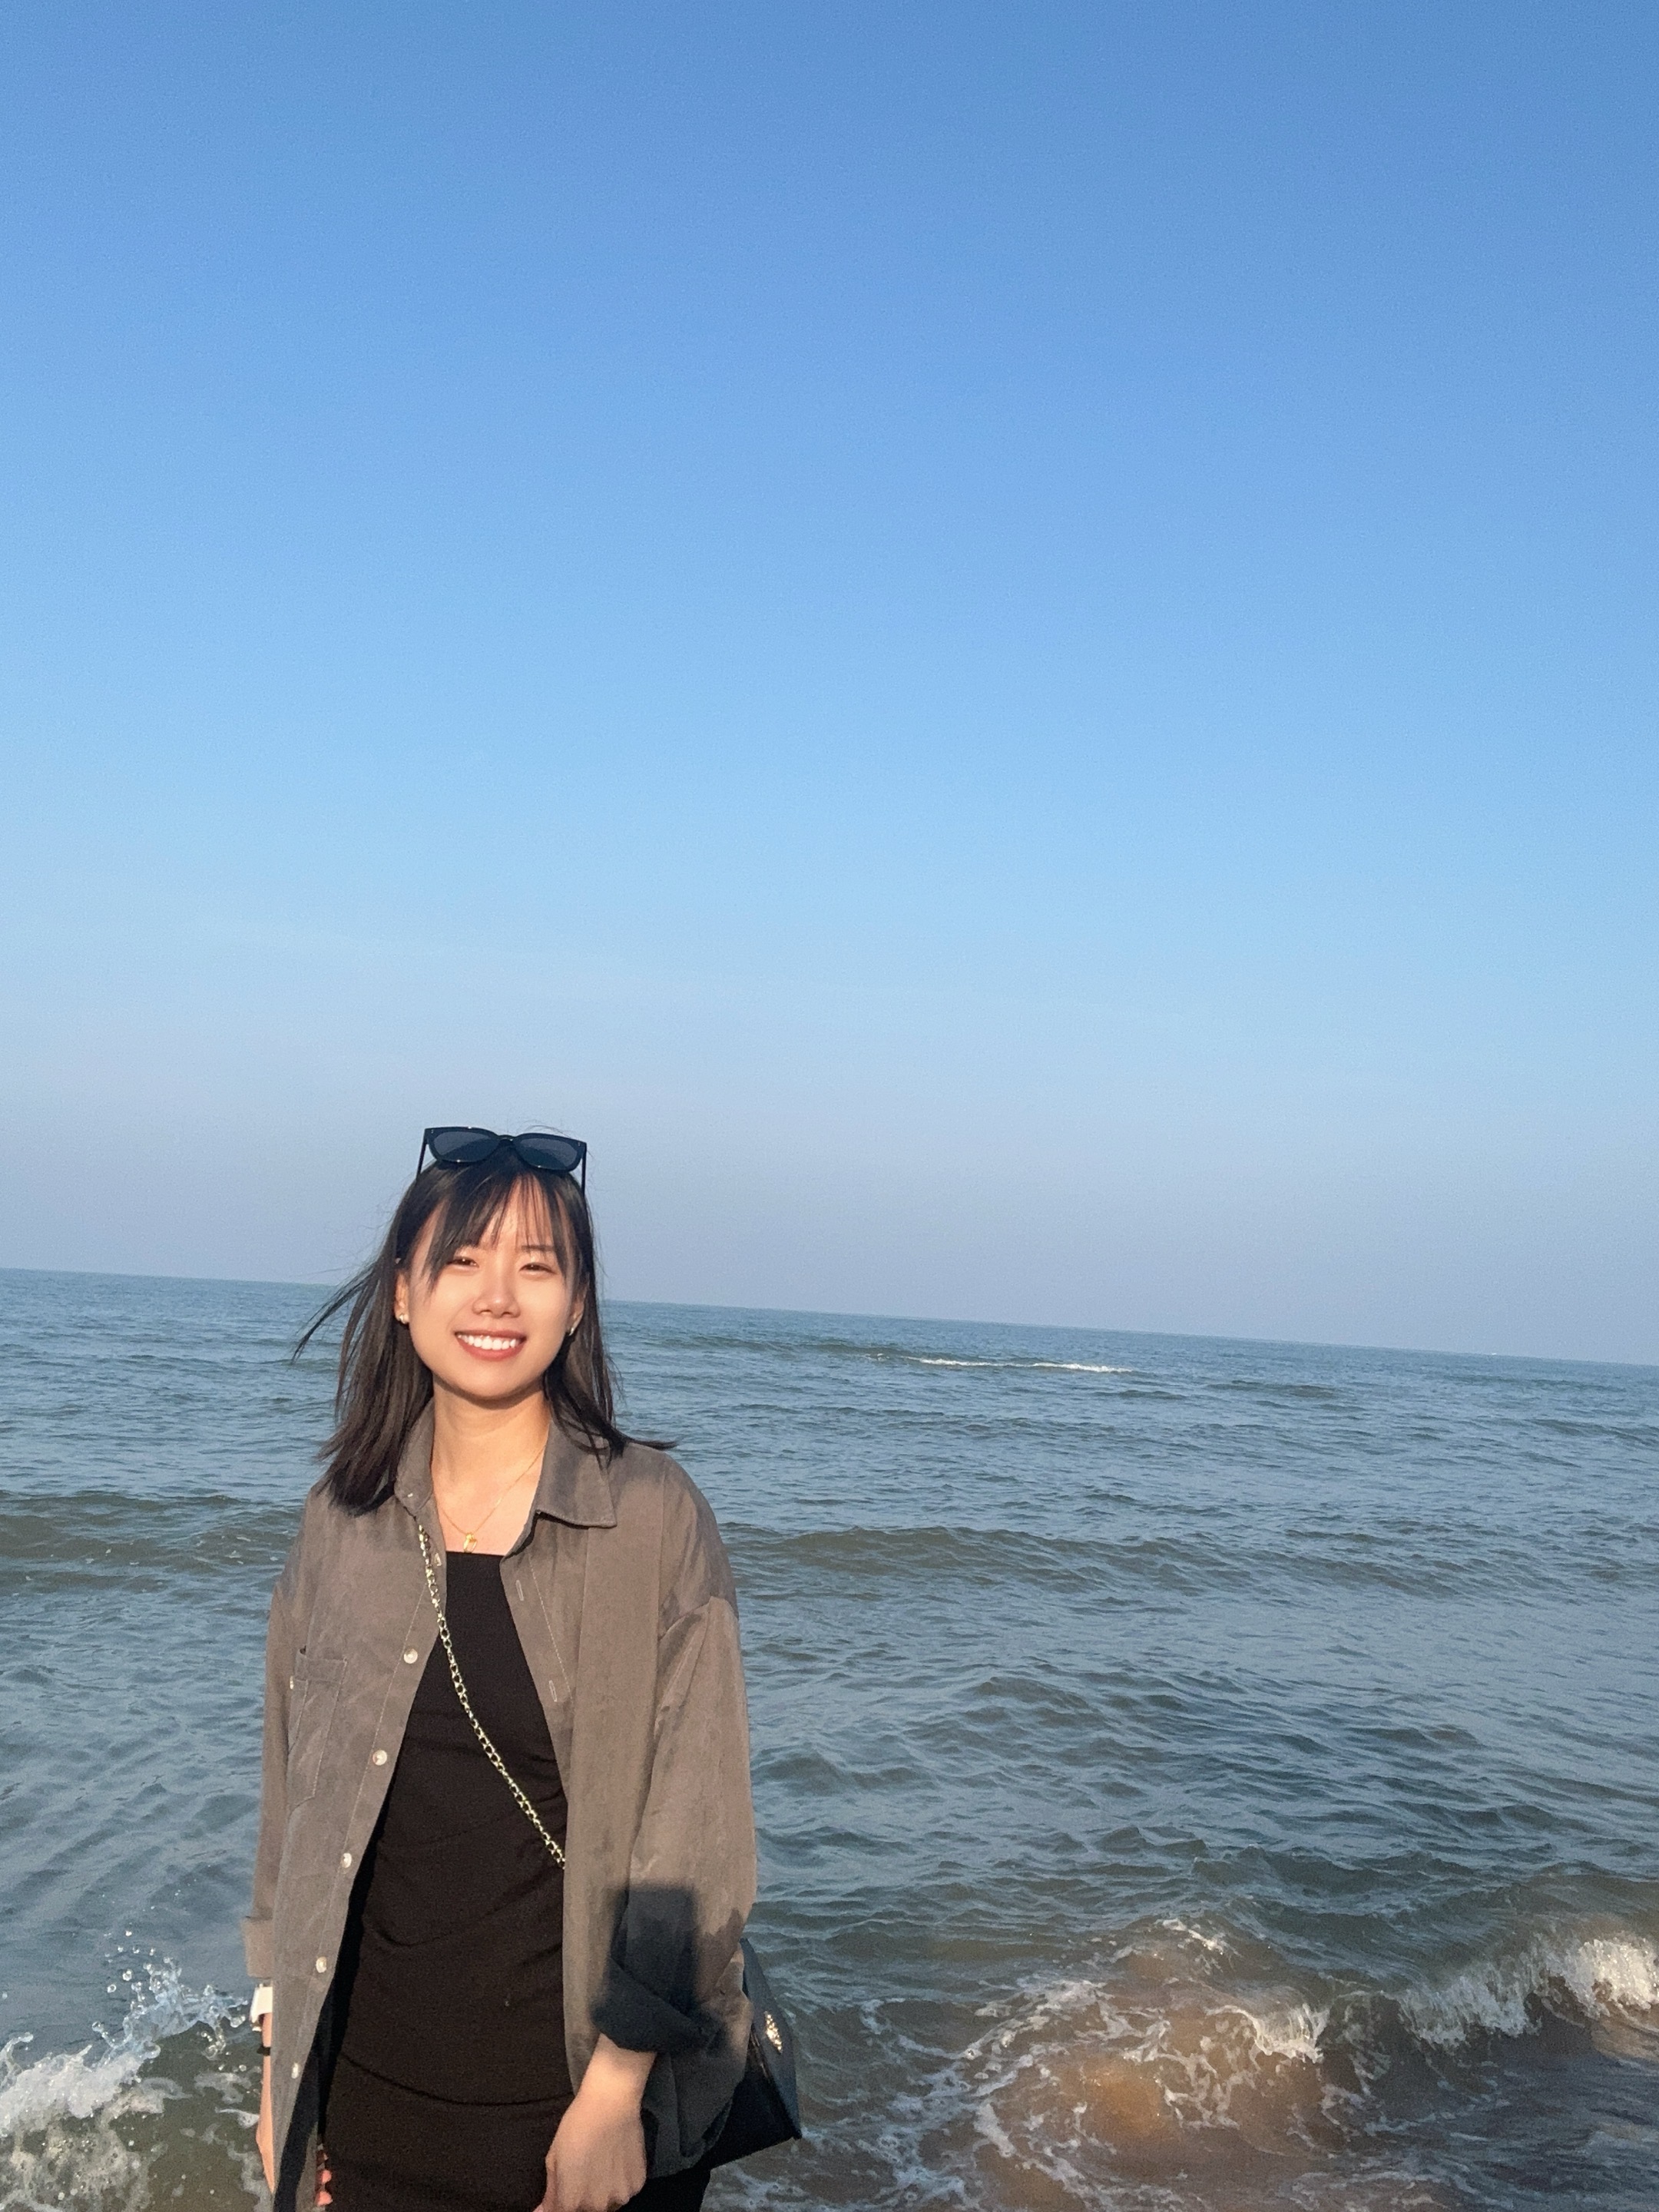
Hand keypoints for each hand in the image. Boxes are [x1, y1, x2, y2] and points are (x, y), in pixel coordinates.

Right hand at [256, 2026, 330, 2206]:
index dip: (300, 2191)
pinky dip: (312, 2152)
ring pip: (295, 2158)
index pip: (281, 2178)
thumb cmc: (291, 2077)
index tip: (321, 2197)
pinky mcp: (289, 2116)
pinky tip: (325, 2151)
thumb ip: (297, 2144)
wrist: (285, 2044)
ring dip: (313, 2167)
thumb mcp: (293, 2116)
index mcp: (269, 2142)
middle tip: (330, 2185)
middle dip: (309, 2181)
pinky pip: (299, 2143)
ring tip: (330, 2170)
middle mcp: (271, 2139)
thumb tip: (310, 2170)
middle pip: (289, 2170)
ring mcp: (278, 2128)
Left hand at [541, 2037, 653, 2211]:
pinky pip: (625, 2191)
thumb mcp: (553, 2158)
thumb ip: (550, 2193)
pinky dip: (620, 2182)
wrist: (611, 2102)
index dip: (563, 2203)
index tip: (567, 2188)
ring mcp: (621, 2197)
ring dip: (603, 2193)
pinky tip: (617, 2160)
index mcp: (572, 2203)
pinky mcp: (638, 2185)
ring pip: (608, 2204)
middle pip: (587, 2211)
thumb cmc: (576, 2127)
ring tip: (603, 2165)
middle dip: (583, 2199)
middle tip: (586, 2172)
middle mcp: (597, 2207)